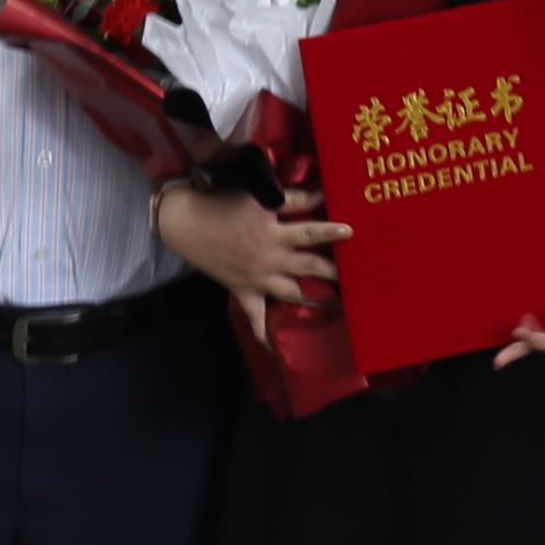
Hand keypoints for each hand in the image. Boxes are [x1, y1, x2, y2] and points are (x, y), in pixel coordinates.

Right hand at [156, 174, 345, 332]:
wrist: (185, 222)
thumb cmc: (223, 203)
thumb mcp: (258, 196)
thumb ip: (292, 199)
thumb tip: (322, 196)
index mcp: (272, 234)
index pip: (309, 233)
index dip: (330, 231)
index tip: (352, 231)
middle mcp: (267, 260)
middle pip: (308, 266)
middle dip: (334, 271)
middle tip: (360, 275)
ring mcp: (255, 279)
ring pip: (291, 293)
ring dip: (315, 299)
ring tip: (340, 305)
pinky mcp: (242, 292)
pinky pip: (255, 317)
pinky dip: (264, 333)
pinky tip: (277, 348)